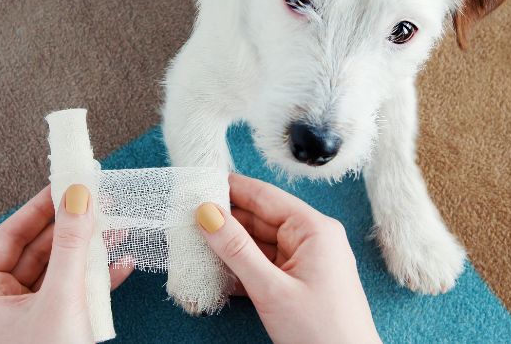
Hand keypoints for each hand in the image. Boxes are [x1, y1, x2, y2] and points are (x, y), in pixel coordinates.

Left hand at [0, 185, 132, 343]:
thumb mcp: (61, 298)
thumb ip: (71, 245)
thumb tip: (77, 197)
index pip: (10, 235)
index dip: (40, 207)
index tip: (65, 183)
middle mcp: (0, 303)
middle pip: (38, 249)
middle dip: (71, 227)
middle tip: (95, 199)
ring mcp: (28, 316)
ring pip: (59, 269)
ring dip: (89, 249)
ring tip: (114, 226)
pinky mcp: (54, 326)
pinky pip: (73, 291)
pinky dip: (97, 277)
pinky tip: (120, 264)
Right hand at [196, 174, 380, 343]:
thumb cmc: (323, 333)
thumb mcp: (271, 289)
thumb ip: (236, 250)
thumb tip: (208, 213)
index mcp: (314, 229)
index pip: (264, 196)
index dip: (230, 188)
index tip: (199, 182)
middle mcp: (312, 239)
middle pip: (259, 219)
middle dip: (224, 221)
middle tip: (187, 218)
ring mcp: (306, 262)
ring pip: (259, 245)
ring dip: (229, 248)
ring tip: (194, 245)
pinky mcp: (299, 283)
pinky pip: (265, 266)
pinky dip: (241, 269)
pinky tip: (215, 273)